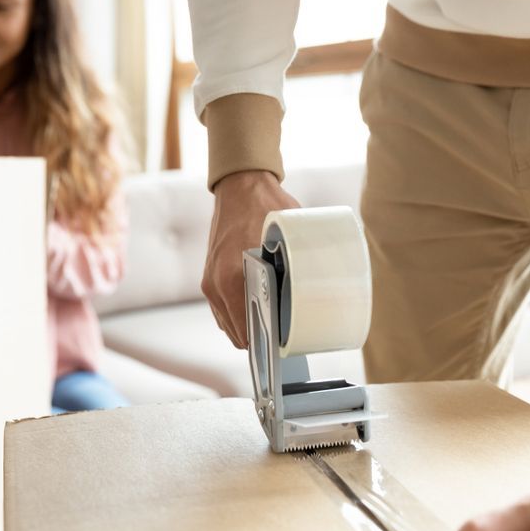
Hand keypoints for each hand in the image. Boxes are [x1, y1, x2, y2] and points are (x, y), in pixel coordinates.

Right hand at [203, 170, 299, 347]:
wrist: (240, 187)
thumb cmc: (265, 207)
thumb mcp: (289, 236)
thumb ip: (299, 264)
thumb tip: (321, 288)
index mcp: (233, 277)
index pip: (247, 331)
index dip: (268, 342)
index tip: (286, 343)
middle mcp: (216, 284)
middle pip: (238, 333)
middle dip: (260, 337)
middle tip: (285, 333)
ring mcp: (209, 282)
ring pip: (229, 324)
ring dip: (248, 326)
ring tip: (273, 322)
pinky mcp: (208, 278)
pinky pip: (222, 310)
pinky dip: (238, 314)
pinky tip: (258, 308)